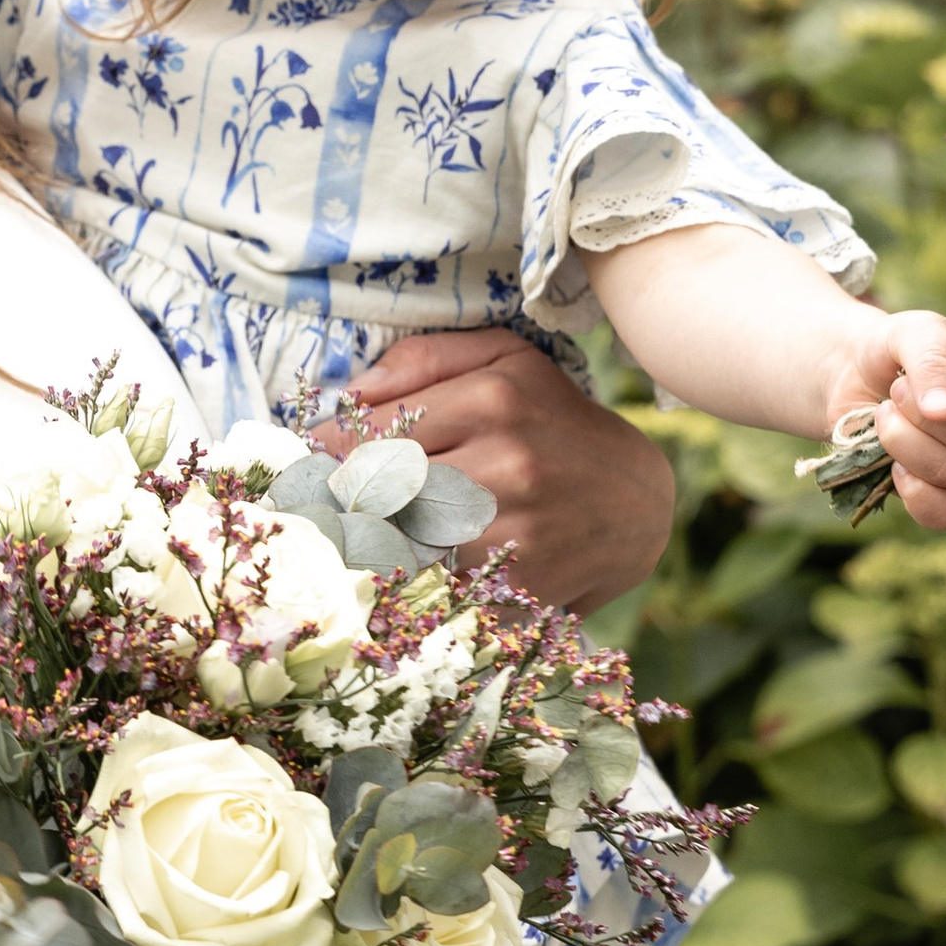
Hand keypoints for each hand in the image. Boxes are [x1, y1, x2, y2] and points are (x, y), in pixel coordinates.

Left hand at [314, 328, 674, 613]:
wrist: (637, 502)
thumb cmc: (556, 420)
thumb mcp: (507, 360)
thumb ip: (423, 359)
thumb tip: (349, 390)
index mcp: (490, 400)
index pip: (369, 432)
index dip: (325, 452)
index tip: (307, 461)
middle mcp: (502, 464)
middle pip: (375, 492)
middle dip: (337, 500)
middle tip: (318, 502)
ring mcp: (514, 530)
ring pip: (398, 543)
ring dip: (368, 542)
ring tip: (357, 535)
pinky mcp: (521, 586)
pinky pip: (436, 586)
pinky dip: (410, 581)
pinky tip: (405, 570)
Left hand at [820, 308, 945, 531]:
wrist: (846, 372)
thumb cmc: (893, 347)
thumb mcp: (913, 332)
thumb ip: (933, 359)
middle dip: (929, 419)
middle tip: (897, 390)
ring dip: (907, 442)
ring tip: (883, 412)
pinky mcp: (932, 487)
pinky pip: (940, 512)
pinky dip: (917, 495)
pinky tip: (895, 470)